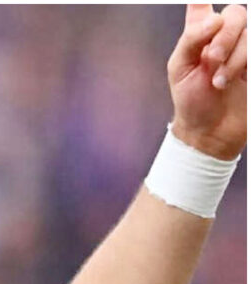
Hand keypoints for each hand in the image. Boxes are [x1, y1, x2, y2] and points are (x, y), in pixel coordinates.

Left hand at [168, 4, 246, 159]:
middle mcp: (225, 33)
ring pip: (250, 30)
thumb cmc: (190, 100)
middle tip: (211, 62)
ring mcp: (245, 47)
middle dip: (224, 37)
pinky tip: (235, 81)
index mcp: (201, 30)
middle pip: (236, 13)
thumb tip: (213, 18)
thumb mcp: (180, 67)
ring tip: (219, 81)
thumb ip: (193, 37)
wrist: (209, 131)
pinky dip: (245, 62)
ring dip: (235, 56)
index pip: (202, 2)